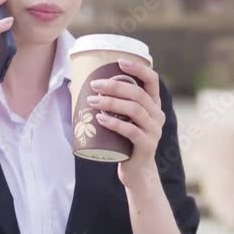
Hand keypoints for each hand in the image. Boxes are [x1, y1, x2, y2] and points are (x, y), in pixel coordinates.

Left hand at [87, 59, 165, 189]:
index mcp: (153, 104)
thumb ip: (111, 103)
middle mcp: (157, 115)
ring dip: (111, 103)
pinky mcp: (147, 146)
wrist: (137, 171)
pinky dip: (115, 123)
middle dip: (115, 86)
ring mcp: (154, 131)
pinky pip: (131, 131)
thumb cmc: (124, 140)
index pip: (152, 80)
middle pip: (138, 94)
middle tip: (94, 85)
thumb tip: (76, 86)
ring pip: (135, 110)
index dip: (138, 69)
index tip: (119, 62)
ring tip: (92, 101)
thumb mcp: (124, 119)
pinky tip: (101, 119)